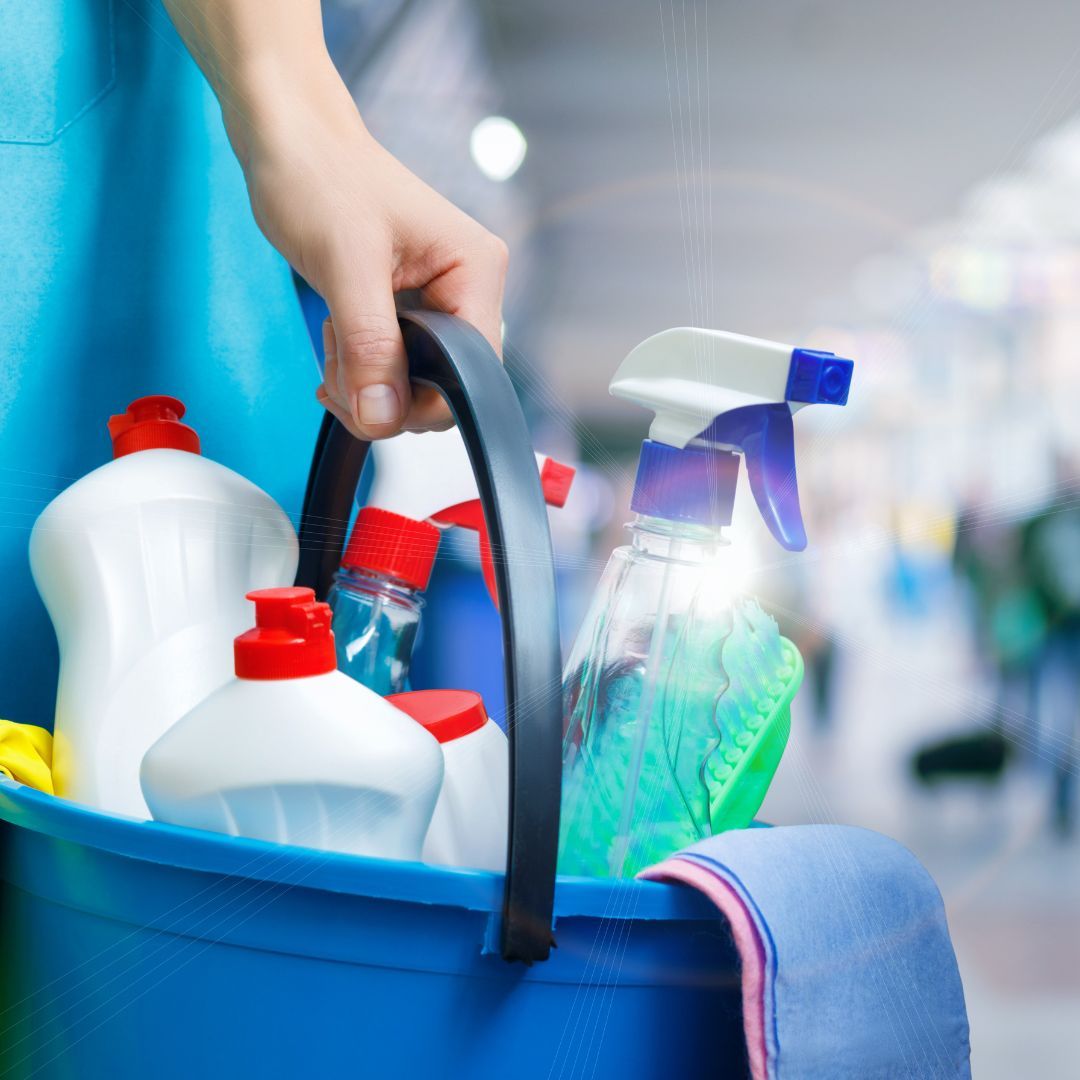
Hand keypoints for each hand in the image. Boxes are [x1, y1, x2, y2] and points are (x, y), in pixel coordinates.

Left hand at [164, 0, 506, 438]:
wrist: (288, 139)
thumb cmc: (319, 176)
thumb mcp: (345, 266)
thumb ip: (370, 347)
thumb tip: (383, 418)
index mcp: (476, 271)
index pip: (473, 374)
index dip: (420, 399)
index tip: (364, 394)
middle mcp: (468, 289)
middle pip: (445, 387)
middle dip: (385, 393)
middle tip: (337, 368)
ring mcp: (440, 300)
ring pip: (415, 383)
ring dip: (366, 382)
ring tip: (333, 341)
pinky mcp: (410, 309)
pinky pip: (396, 367)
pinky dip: (360, 369)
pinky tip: (336, 342)